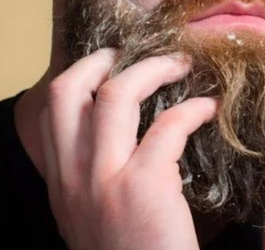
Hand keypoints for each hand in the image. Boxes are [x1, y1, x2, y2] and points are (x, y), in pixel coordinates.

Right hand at [40, 48, 217, 249]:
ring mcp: (104, 179)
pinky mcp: (143, 187)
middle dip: (106, 59)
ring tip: (182, 66)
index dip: (82, 72)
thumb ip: (92, 170)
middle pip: (73, 88)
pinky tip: (210, 110)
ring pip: (118, 94)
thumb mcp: (91, 211)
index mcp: (61, 179)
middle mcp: (72, 174)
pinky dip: (194, 109)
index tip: (111, 63)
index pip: (54, 106)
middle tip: (138, 53)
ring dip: (155, 70)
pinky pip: (170, 125)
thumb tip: (115, 127)